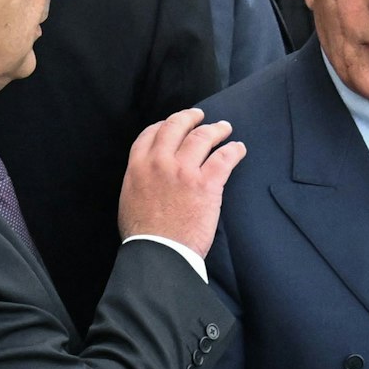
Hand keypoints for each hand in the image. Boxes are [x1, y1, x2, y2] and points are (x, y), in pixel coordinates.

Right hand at [117, 108, 245, 258]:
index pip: (151, 133)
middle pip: (176, 126)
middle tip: (200, 116)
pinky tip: (239, 149)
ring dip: (216, 129)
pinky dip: (234, 150)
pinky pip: (224, 157)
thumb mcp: (129, 200)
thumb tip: (149, 176)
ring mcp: (184, 171)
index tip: (173, 124)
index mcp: (138, 166)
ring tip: (224, 127)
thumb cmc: (144, 235)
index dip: (164, 124)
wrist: (159, 253)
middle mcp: (160, 162)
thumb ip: (139, 180)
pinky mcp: (206, 183)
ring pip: (203, 137)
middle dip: (189, 117)